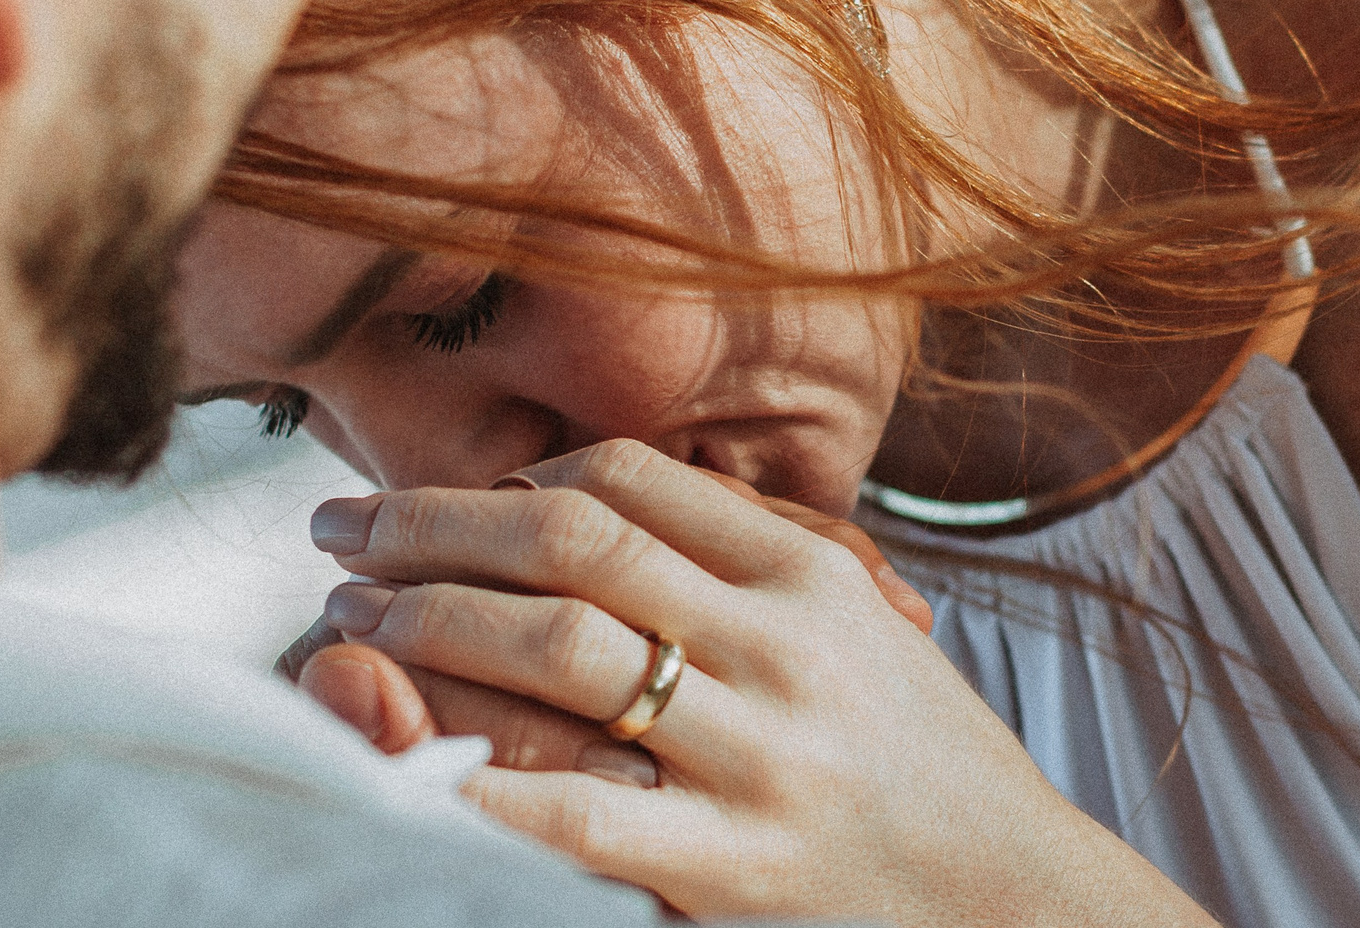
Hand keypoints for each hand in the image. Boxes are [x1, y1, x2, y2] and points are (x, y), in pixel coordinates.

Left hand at [299, 440, 1216, 926]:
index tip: (446, 496)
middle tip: (340, 533)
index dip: (512, 476)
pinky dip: (473, 782)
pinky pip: (570, 812)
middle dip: (428, 525)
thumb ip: (748, 567)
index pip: (632, 478)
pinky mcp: (732, 870)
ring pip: (552, 652)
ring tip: (353, 624)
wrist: (1019, 904)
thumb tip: (590, 502)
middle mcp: (781, 647)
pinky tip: (403, 762)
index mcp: (811, 576)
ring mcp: (757, 759)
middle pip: (568, 543)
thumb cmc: (924, 767)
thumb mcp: (862, 633)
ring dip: (425, 625)